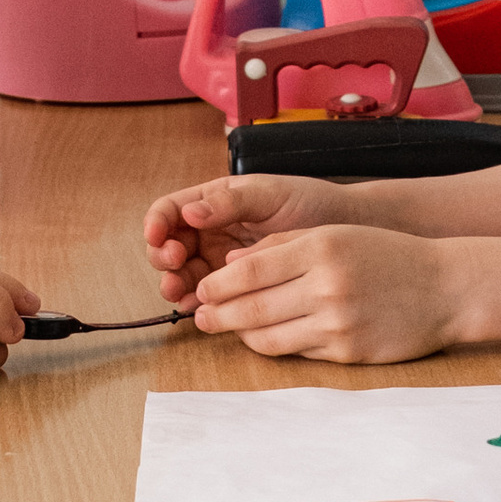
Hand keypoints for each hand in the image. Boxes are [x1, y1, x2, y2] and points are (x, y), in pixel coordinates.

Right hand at [144, 171, 349, 302]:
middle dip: (163, 256)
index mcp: (212, 201)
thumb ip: (229, 202)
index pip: (170, 210)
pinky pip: (205, 295)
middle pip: (168, 245)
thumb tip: (190, 212)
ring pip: (181, 273)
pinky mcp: (234, 286)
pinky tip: (194, 306)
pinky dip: (194, 301)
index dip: (157, 223)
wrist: (343, 231)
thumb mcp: (268, 195)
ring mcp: (219, 259)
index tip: (157, 236)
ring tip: (178, 291)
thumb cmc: (308, 202)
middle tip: (174, 262)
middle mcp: (209, 230)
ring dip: (173, 282)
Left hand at [189, 223, 465, 364]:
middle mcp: (327, 286)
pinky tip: (268, 337)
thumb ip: (282, 246)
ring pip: (268, 337)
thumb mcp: (336, 234)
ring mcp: (338, 323)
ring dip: (242, 335)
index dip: (218, 285)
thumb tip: (230, 267)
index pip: (250, 271)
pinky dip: (276, 345)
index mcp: (322, 248)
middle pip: (252, 308)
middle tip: (201, 317)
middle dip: (218, 315)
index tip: (203, 290)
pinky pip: (296, 352)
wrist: (446, 288)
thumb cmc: (387, 255)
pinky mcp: (347, 353)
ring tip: (230, 328)